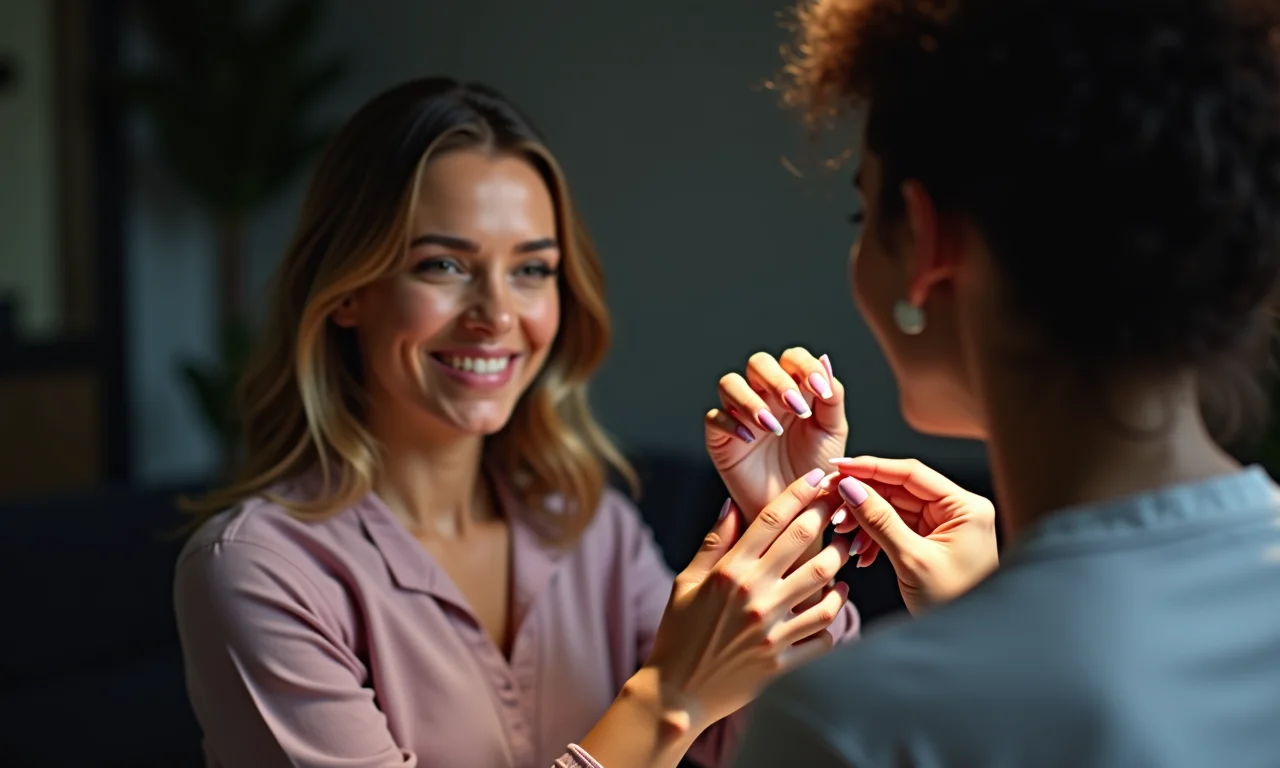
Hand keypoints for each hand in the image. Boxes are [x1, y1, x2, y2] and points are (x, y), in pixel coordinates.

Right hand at [643, 469, 851, 732]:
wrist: (677, 693)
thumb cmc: (678, 634)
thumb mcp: (686, 581)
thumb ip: (714, 541)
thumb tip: (732, 502)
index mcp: (728, 572)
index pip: (770, 520)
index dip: (797, 493)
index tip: (816, 478)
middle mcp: (754, 596)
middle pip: (803, 543)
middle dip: (826, 516)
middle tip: (839, 504)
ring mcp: (771, 629)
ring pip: (823, 585)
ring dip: (839, 563)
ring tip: (843, 552)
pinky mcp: (783, 660)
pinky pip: (824, 632)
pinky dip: (836, 614)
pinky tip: (838, 600)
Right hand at [705, 348, 847, 520]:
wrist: (797, 510)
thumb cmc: (814, 469)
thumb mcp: (832, 432)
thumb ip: (832, 397)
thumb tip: (825, 361)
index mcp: (793, 388)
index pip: (791, 358)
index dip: (804, 366)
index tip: (820, 390)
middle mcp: (764, 396)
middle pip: (758, 363)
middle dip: (776, 380)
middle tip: (795, 407)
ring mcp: (740, 415)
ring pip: (730, 383)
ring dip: (751, 400)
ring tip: (772, 427)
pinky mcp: (721, 438)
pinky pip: (714, 418)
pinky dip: (731, 424)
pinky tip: (751, 440)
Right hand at [831, 456, 997, 615]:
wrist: (966, 640)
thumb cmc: (953, 603)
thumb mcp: (912, 560)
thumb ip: (880, 520)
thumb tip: (850, 488)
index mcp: (965, 507)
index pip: (911, 474)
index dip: (871, 468)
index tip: (840, 466)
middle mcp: (957, 511)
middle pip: (900, 490)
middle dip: (863, 498)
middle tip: (830, 498)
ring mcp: (944, 527)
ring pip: (894, 510)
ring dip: (864, 521)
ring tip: (841, 533)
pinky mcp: (931, 543)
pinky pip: (896, 529)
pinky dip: (874, 538)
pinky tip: (858, 553)